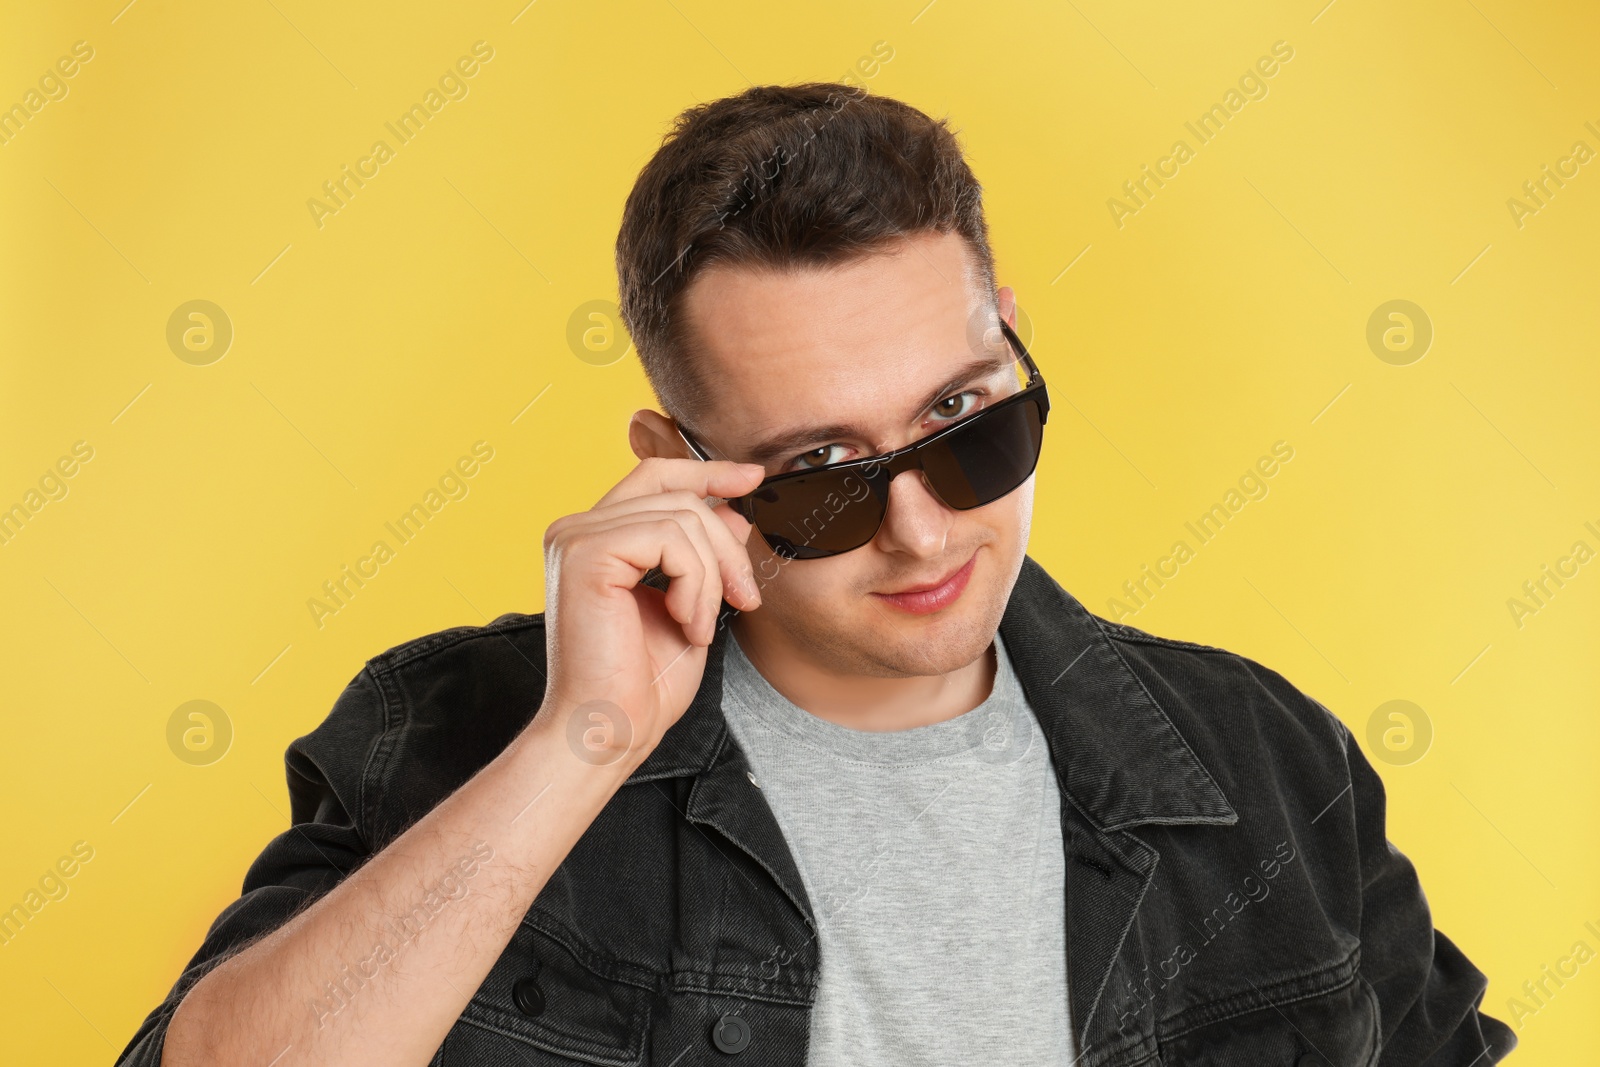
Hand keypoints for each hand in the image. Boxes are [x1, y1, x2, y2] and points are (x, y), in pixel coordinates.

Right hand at [536, 457, 765, 765]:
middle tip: (744, 595)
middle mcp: (577, 530)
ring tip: (699, 625)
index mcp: (595, 539)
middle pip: (676, 492)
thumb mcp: (689, 604)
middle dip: (725, 543)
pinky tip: (685, 623)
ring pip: (682, 516)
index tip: (751, 480)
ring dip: (710, 576)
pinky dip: (695, 584)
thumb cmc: (641, 683)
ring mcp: (577, 538)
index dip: (706, 472)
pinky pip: (671, 538)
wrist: (608, 730)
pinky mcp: (586, 554)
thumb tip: (732, 510)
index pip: (654, 477)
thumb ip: (704, 555)